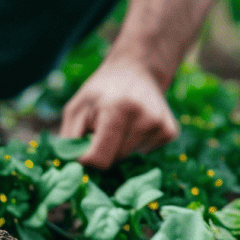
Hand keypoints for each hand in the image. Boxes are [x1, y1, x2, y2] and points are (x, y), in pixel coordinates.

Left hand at [60, 58, 178, 168]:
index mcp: (117, 109)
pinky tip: (136, 124)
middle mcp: (144, 117)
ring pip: (130, 157)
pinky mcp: (170, 131)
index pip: (99, 159)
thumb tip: (73, 169)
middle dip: (105, 148)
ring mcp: (160, 125)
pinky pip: (145, 153)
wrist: (135, 70)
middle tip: (105, 125)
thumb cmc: (100, 93)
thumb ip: (68, 140)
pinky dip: (136, 144)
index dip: (87, 158)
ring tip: (122, 122)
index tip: (84, 145)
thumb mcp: (75, 109)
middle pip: (115, 159)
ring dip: (120, 146)